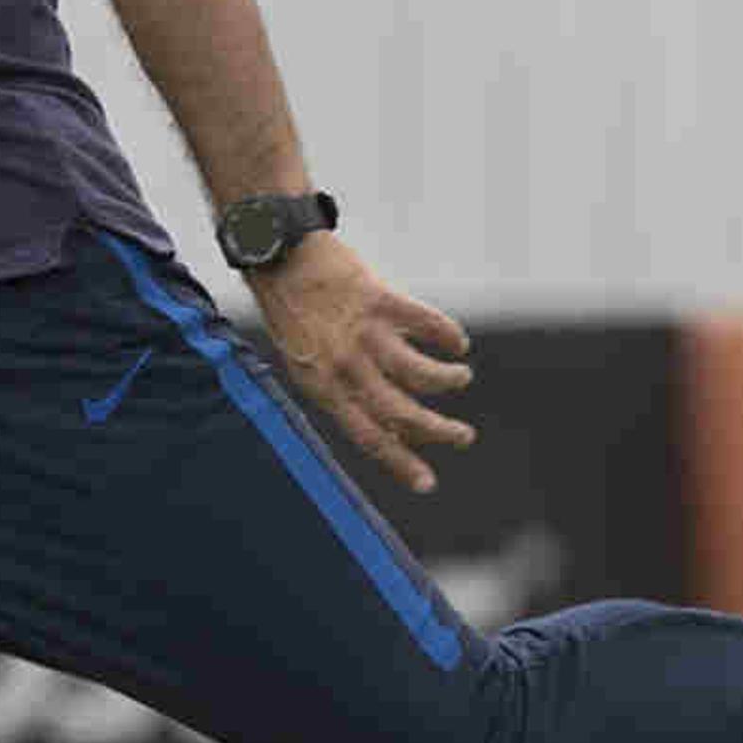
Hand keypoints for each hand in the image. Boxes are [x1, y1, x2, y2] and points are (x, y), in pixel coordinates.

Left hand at [242, 233, 475, 495]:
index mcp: (323, 387)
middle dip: (439, 431)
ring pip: (422, 372)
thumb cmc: (293, 316)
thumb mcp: (307, 365)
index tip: (428, 484)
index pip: (368, 436)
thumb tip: (388, 429)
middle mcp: (345, 365)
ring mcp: (364, 333)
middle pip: (403, 412)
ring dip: (449, 380)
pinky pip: (427, 323)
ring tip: (460, 377)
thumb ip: (343, 394)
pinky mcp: (380, 299)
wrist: (279, 258)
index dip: (400, 463)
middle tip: (464, 437)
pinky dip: (447, 335)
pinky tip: (456, 342)